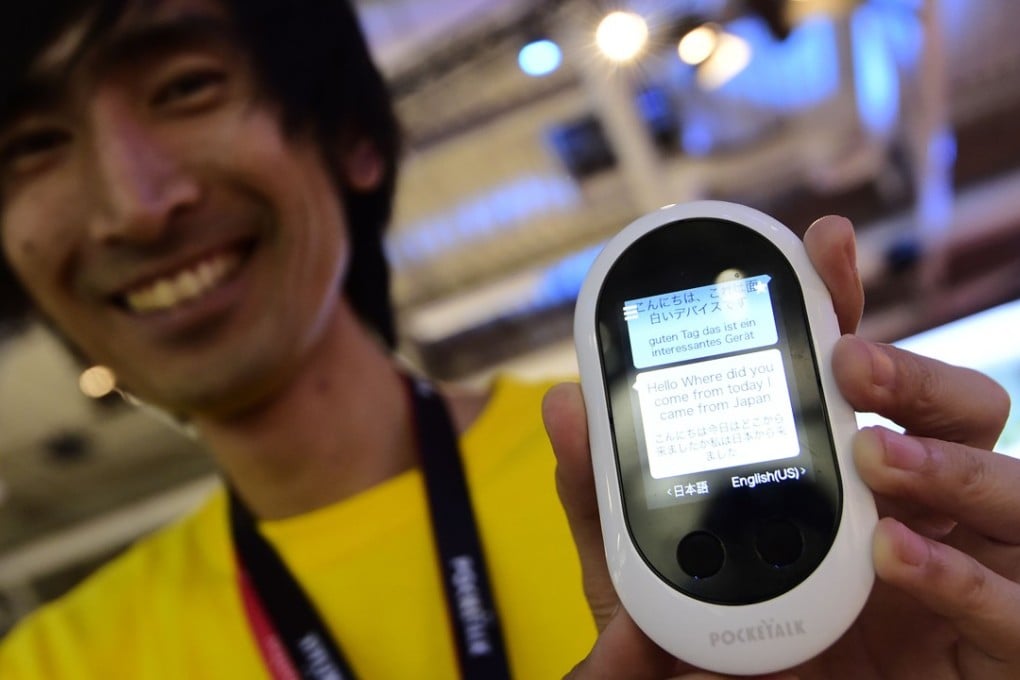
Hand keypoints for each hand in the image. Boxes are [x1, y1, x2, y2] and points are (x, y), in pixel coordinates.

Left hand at [543, 215, 1016, 677]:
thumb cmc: (709, 661)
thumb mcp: (638, 581)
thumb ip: (601, 505)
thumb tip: (563, 408)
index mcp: (839, 481)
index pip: (862, 381)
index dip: (849, 306)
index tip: (823, 243)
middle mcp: (911, 511)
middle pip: (961, 411)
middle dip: (912, 370)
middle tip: (849, 361)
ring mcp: (960, 572)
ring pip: (1010, 485)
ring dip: (947, 458)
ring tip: (873, 456)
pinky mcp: (987, 646)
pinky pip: (1018, 607)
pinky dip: (966, 576)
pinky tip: (896, 554)